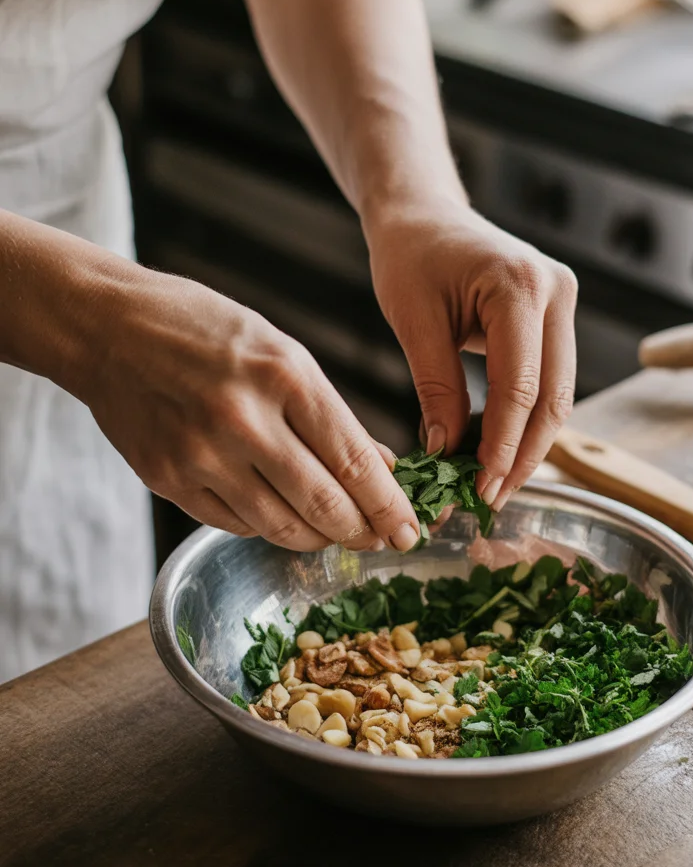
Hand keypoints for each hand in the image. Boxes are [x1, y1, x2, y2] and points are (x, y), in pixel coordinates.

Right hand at [76, 268, 421, 552]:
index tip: (411, 528)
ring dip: (318, 538)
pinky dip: (268, 527)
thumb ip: (331, 414)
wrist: (108, 327)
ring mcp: (201, 455)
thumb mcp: (282, 352)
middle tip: (382, 539)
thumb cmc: (204, 329)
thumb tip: (381, 467)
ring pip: (281, 528)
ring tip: (336, 532)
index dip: (390, 505)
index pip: (355, 461)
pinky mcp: (168, 480)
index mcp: (284, 376)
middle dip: (363, 531)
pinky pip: (235, 525)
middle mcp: (244, 420)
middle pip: (324, 505)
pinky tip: (282, 515)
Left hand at [368, 205, 577, 511]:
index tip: (480, 489)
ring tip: (495, 483)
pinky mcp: (557, 316)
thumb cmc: (410, 256)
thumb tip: (448, 454)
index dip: (502, 445)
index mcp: (519, 286)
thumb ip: (436, 389)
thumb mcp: (414, 322)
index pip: (519, 386)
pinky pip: (549, 379)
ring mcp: (564, 301)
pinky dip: (526, 418)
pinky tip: (500, 449)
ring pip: (558, 394)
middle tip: (490, 498)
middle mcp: (556, 290)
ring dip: (529, 443)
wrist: (424, 214)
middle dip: (523, 455)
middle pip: (553, 397)